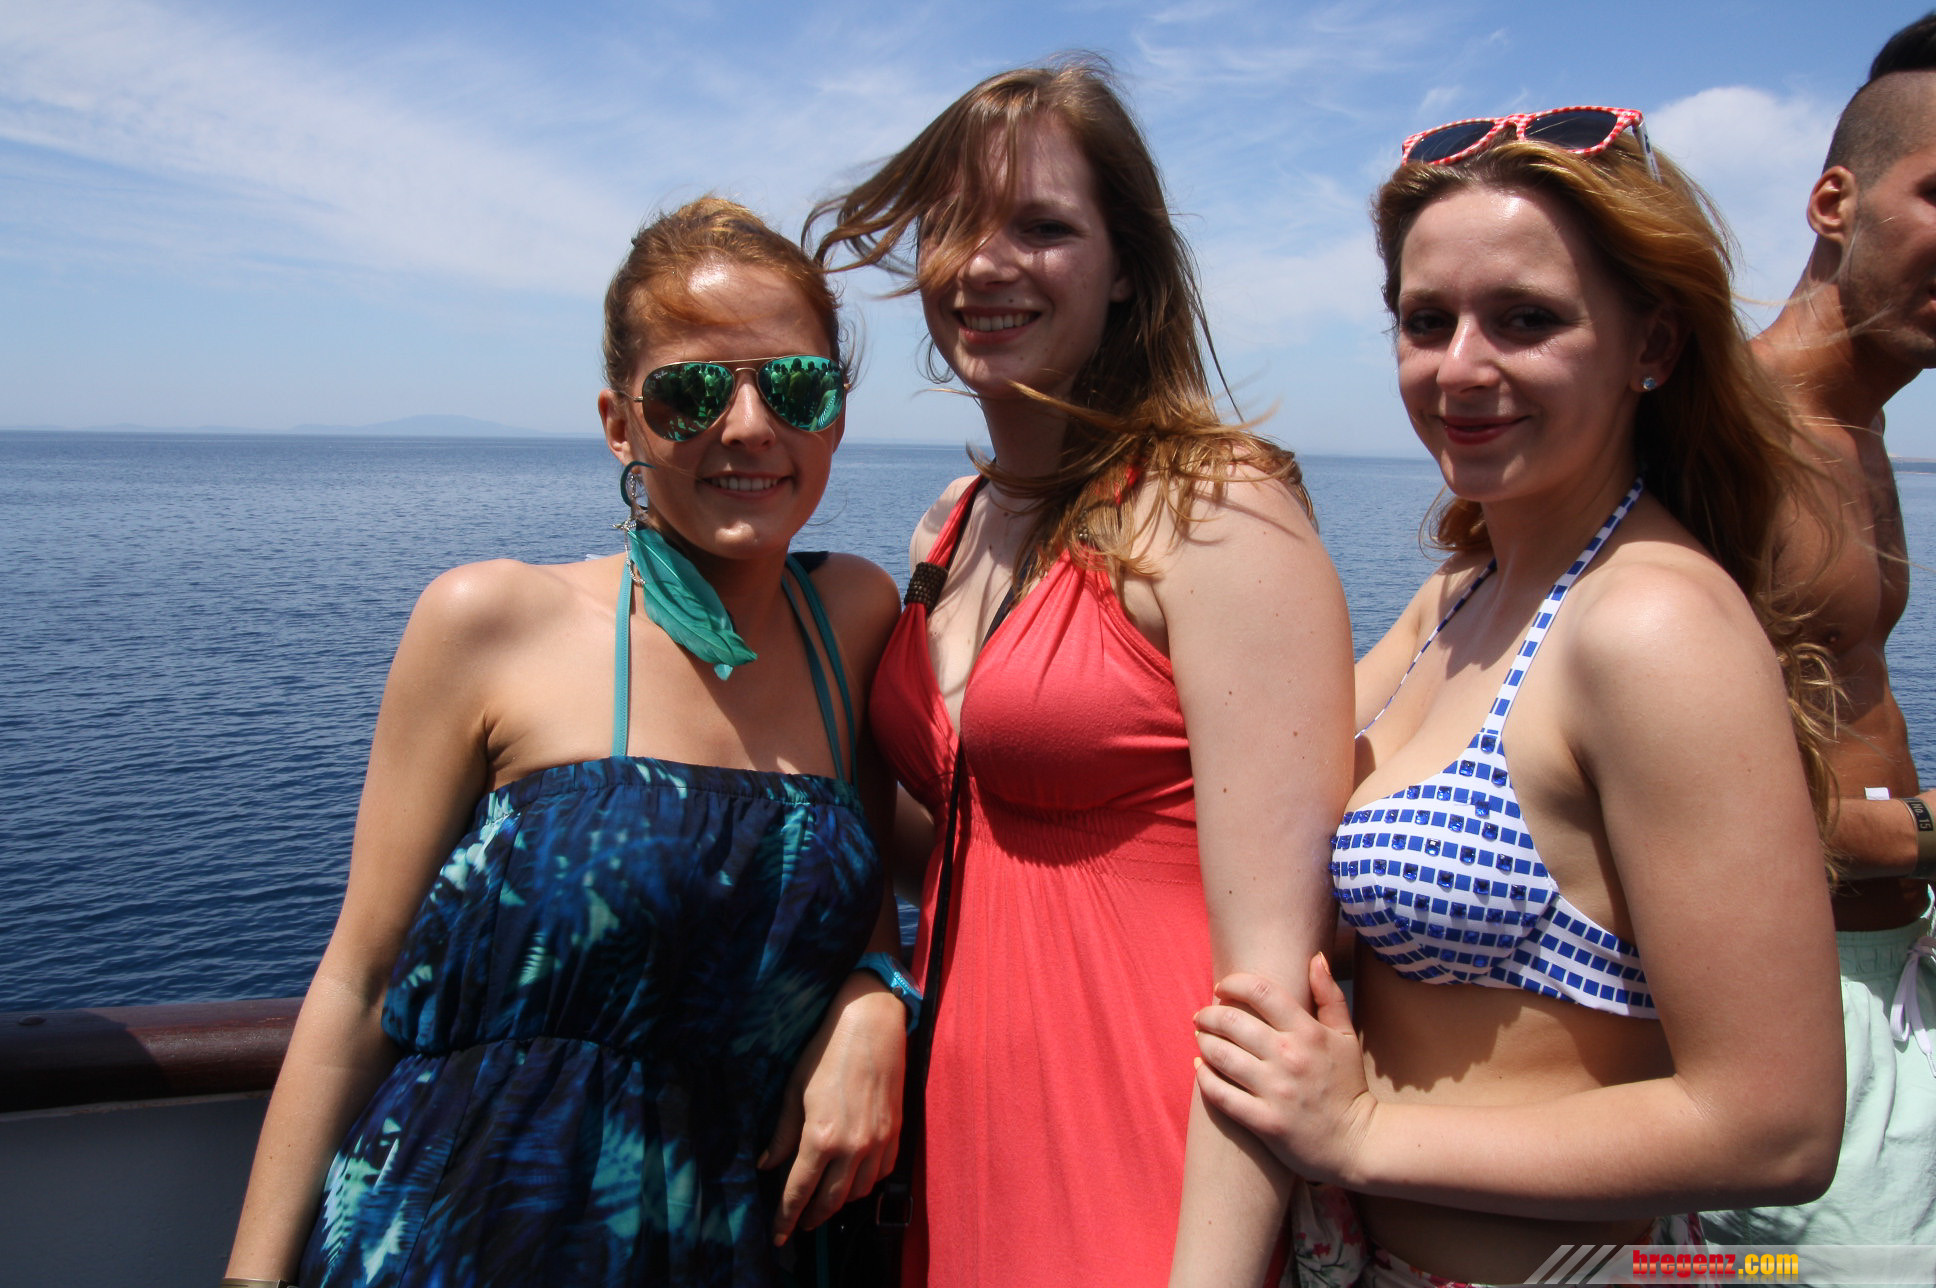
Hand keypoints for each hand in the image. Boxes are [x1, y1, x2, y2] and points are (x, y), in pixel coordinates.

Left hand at [759, 976, 906, 1244]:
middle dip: (813, 1217)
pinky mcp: (895, 1133)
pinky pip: (882, 1173)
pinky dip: (866, 1183)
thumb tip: (767, 1164)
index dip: (787, 1217)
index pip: (799, 1191)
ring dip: (840, 1202)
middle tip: (800, 1224)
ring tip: (825, 1200)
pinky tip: (854, 1179)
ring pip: (859, 1192)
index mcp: (821, 1137)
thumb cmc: (827, 1052)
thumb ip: (783, 1133)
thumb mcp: (795, 1091)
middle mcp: (852, 1147)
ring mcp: (878, 1142)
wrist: (872, 1025)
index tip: (779, 1235)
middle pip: (831, 1201)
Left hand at [1193, 954, 1376, 1186]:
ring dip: (1203, 1042)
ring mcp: (1276, 1091)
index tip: (1222, 988)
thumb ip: (1330, 995)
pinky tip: (1200, 1069)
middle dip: (1208, 1014)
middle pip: (1232, 1021)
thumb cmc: (1348, 1085)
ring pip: (1220, 1055)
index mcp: (1308, 1033)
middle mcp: (1290, 1058)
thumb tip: (1315, 957)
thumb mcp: (1346, 1037)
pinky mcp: (1265, 1122)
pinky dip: (1204, 1078)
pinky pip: (1220, 1094)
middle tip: (1201, 1016)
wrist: (1358, 1143)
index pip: (1260, 991)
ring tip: (1201, 1039)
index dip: (1233, 983)